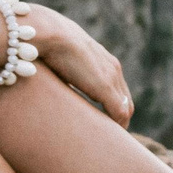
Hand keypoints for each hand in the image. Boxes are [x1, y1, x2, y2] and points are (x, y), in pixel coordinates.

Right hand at [22, 3, 130, 125]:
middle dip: (119, 118)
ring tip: (107, 140)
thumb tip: (55, 83)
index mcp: (103, 60)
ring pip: (126, 108)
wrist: (48, 33)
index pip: (118, 89)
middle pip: (126, 100)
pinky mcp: (105, 86)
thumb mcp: (60, 60)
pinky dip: (117, 125)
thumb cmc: (47, 44)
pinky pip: (120, 112)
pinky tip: (106, 135)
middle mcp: (112, 68)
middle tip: (107, 137)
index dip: (113, 107)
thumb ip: (64, 73)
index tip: (104, 122)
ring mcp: (110, 77)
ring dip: (118, 124)